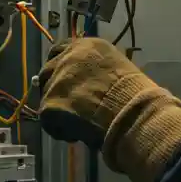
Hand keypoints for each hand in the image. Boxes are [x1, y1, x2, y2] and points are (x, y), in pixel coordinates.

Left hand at [37, 37, 180, 181]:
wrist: (130, 111)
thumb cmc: (134, 93)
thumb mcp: (116, 67)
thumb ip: (96, 69)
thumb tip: (88, 83)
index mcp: (85, 46)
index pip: (60, 49)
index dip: (59, 65)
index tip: (65, 79)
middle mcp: (66, 58)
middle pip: (48, 70)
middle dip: (54, 86)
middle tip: (68, 103)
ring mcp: (55, 80)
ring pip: (46, 96)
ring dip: (59, 109)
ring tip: (78, 122)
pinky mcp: (49, 104)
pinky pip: (48, 121)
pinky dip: (60, 130)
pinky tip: (78, 134)